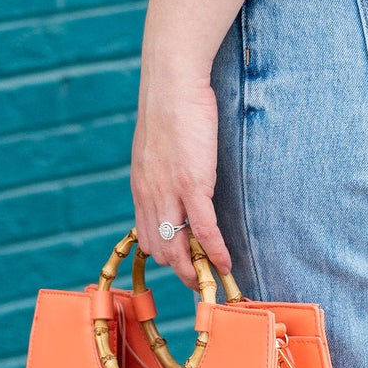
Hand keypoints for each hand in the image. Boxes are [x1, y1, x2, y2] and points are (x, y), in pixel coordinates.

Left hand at [131, 65, 233, 291]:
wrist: (171, 83)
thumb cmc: (168, 105)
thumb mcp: (155, 144)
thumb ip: (160, 168)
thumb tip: (171, 178)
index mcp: (141, 186)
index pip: (146, 236)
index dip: (165, 256)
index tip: (182, 266)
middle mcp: (150, 195)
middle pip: (162, 249)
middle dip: (181, 271)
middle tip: (199, 284)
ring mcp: (170, 192)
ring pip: (179, 247)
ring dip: (196, 270)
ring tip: (212, 282)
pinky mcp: (193, 184)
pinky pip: (204, 229)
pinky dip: (215, 251)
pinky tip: (225, 263)